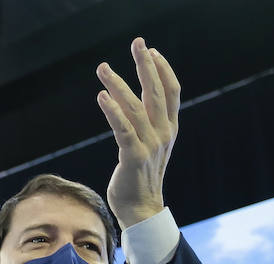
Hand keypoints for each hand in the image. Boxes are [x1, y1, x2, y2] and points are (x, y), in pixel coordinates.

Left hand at [95, 37, 180, 228]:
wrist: (141, 210)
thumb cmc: (140, 178)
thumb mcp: (148, 146)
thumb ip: (146, 124)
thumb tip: (134, 102)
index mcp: (169, 130)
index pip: (172, 92)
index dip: (163, 70)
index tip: (151, 51)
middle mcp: (163, 134)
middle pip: (156, 92)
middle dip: (146, 65)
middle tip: (137, 43)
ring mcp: (150, 146)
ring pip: (135, 108)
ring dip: (119, 85)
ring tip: (103, 68)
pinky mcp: (133, 157)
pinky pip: (122, 129)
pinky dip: (112, 111)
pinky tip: (101, 96)